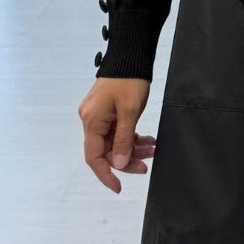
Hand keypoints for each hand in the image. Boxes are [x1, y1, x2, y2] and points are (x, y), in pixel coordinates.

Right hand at [79, 78, 154, 193]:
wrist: (131, 56)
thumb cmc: (129, 80)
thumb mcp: (129, 111)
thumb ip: (123, 139)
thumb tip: (119, 162)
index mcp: (92, 121)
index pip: (94, 157)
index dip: (106, 175)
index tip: (119, 187)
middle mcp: (91, 120)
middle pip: (105, 151)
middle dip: (126, 160)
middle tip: (146, 165)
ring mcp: (99, 115)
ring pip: (114, 142)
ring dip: (132, 148)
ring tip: (152, 149)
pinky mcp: (107, 111)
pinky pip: (117, 132)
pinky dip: (131, 137)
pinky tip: (147, 140)